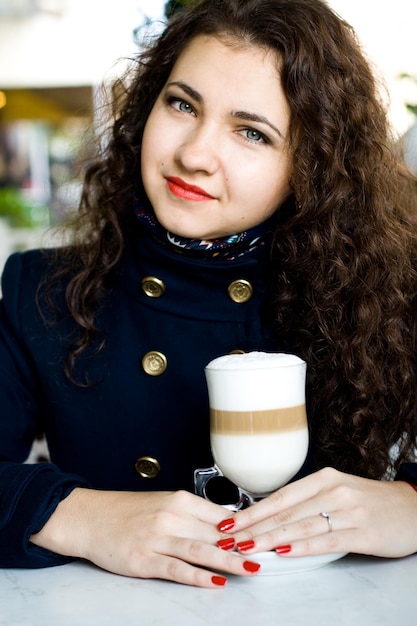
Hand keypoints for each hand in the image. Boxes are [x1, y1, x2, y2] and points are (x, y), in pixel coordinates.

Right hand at [30, 488, 260, 586]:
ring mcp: (157, 539)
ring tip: (252, 568)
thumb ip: (193, 515)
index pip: (221, 515)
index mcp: (179, 500)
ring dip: (230, 561)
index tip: (265, 536)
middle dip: (244, 546)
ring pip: (202, 550)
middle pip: (216, 534)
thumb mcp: (163, 504)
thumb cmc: (128, 511)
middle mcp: (171, 517)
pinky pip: (177, 569)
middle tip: (268, 554)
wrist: (90, 518)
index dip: (246, 528)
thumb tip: (226, 527)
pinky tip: (216, 582)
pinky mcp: (144, 560)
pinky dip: (199, 577)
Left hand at [216, 467, 416, 558]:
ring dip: (270, 539)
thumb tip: (272, 513)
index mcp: (324, 478)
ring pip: (301, 527)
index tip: (230, 521)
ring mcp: (349, 512)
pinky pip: (326, 541)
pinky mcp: (362, 533)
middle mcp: (334, 491)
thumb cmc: (370, 500)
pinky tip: (284, 552)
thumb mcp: (338, 490)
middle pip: (286, 512)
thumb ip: (308, 500)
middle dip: (254, 527)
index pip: (281, 496)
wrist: (411, 508)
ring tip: (248, 547)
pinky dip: (302, 547)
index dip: (253, 510)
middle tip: (230, 538)